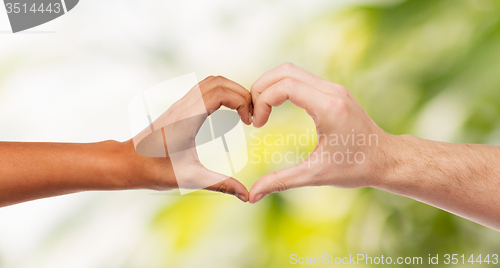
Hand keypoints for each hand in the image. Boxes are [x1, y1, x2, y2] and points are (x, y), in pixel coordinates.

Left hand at [125, 76, 251, 201]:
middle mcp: (183, 106)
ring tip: (242, 113)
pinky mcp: (179, 107)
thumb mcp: (191, 179)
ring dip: (231, 91)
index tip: (248, 121)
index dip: (240, 101)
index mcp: (187, 119)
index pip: (219, 92)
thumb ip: (221, 184)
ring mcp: (180, 104)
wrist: (128, 162)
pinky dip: (222, 94)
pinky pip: (204, 89)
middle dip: (241, 93)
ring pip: (211, 82)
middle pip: (218, 81)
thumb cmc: (156, 170)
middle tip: (250, 116)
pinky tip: (227, 114)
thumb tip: (246, 196)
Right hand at [249, 63, 390, 202]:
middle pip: (284, 71)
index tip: (258, 125)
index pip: (285, 86)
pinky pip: (300, 78)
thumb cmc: (356, 168)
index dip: (263, 101)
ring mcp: (334, 88)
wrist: (386, 159)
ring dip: (270, 86)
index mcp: (329, 108)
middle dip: (261, 88)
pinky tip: (276, 107)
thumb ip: (281, 181)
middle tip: (254, 114)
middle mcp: (332, 91)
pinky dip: (282, 87)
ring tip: (261, 110)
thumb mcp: (316, 175)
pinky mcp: (333, 91)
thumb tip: (252, 195)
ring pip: (291, 71)